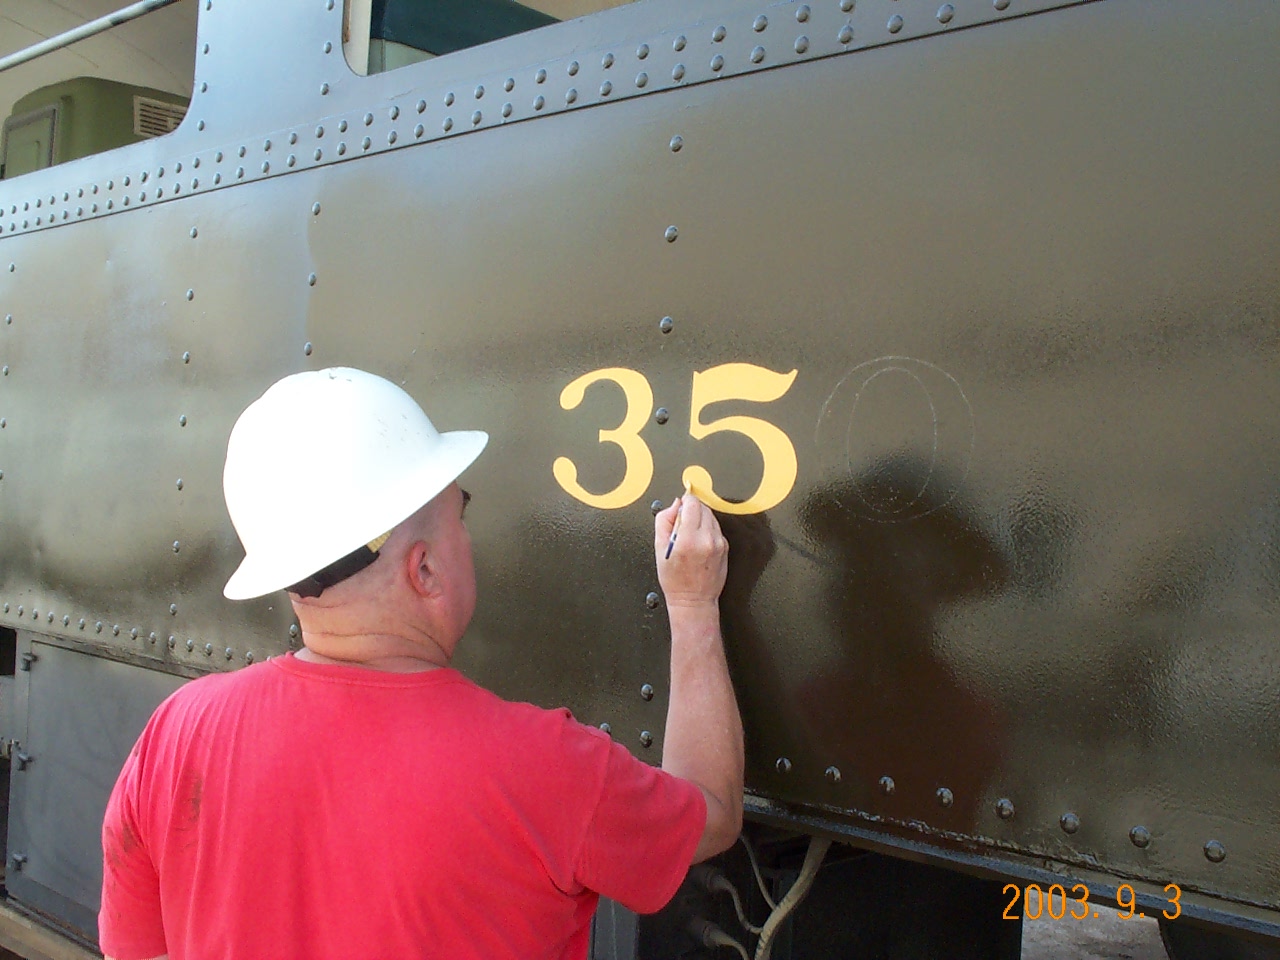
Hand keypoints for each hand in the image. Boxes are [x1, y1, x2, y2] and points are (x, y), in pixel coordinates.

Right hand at [654, 493, 728, 607]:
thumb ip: (664, 521)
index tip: (679, 507)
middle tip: (682, 525)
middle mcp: (706, 539)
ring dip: (700, 519)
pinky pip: (716, 528)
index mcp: (688, 539)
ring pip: (711, 516)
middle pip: (702, 507)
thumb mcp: (659, 549)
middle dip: (691, 510)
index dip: (683, 502)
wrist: (694, 600)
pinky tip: (699, 542)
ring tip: (690, 535)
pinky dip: (707, 530)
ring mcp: (719, 543)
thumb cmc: (675, 580)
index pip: (692, 503)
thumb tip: (674, 505)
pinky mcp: (725, 547)